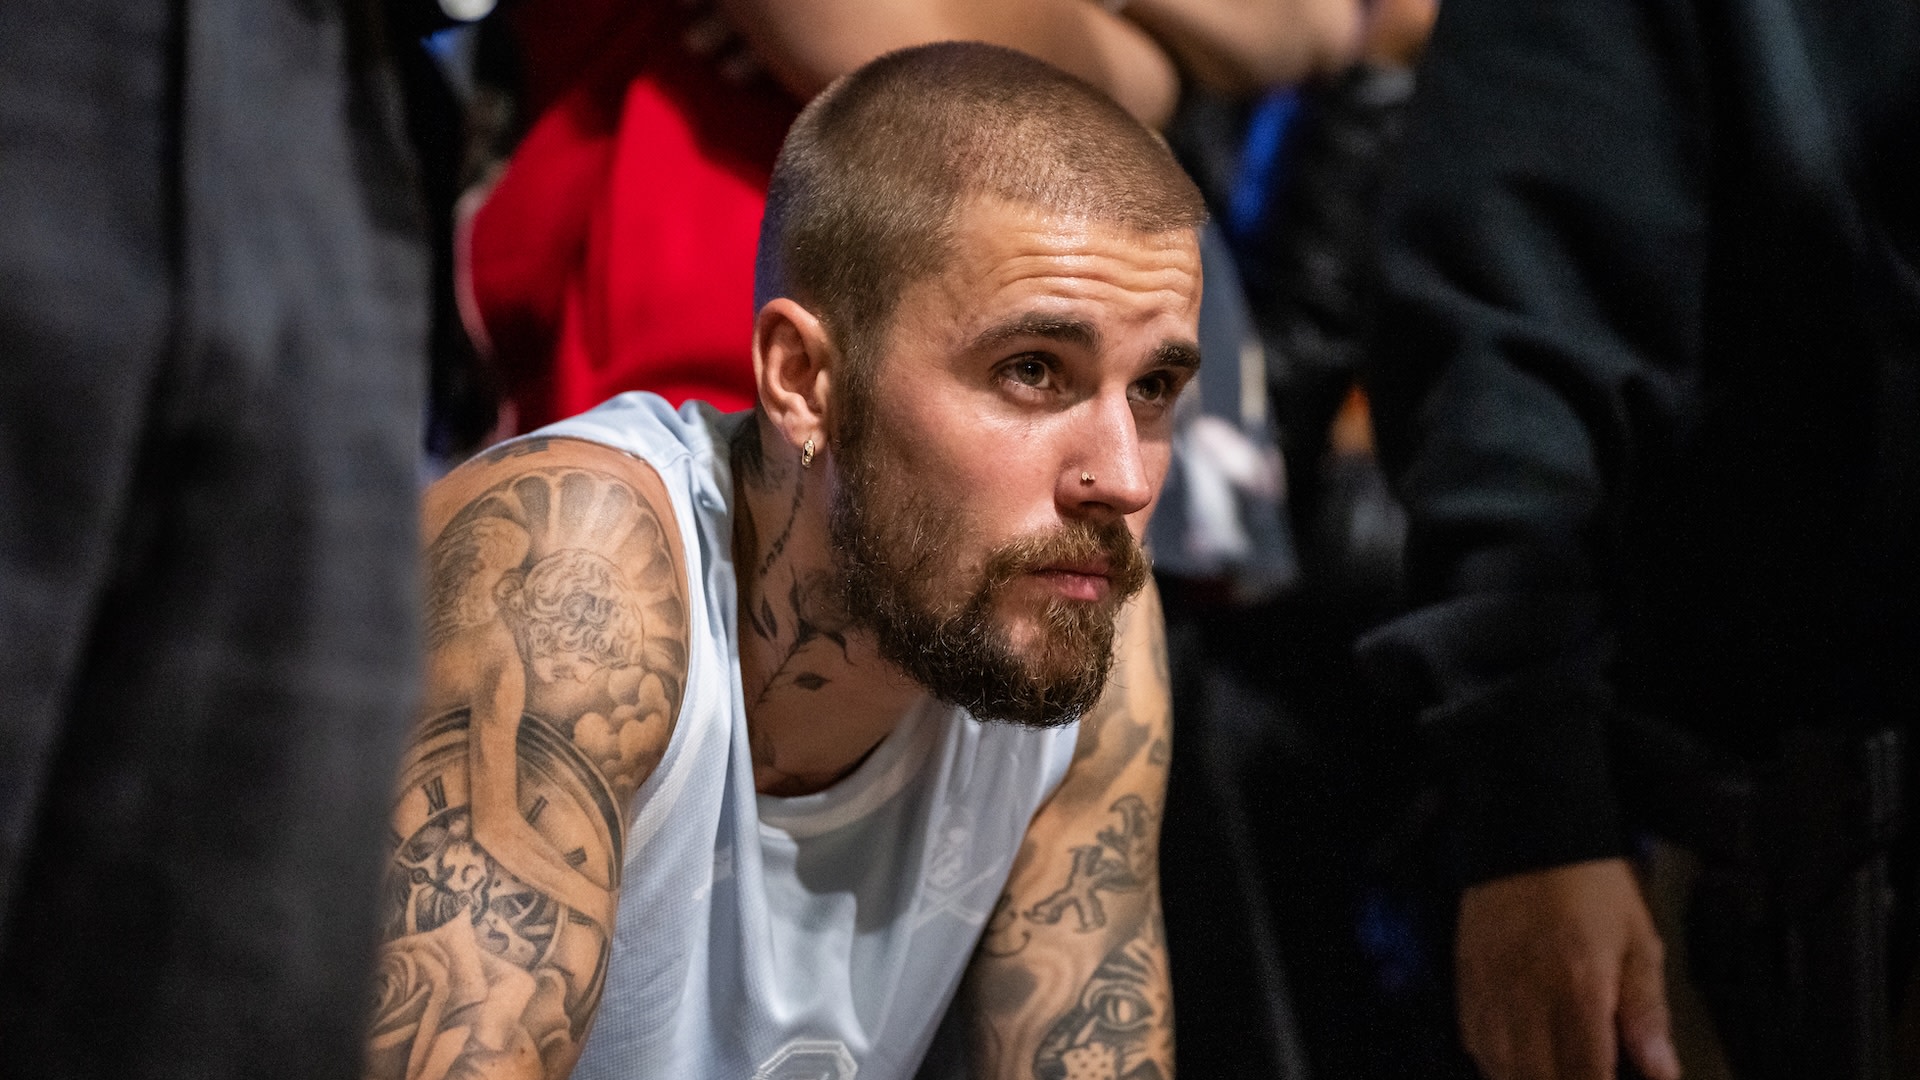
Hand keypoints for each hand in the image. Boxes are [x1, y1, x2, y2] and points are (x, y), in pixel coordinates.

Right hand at [1456, 857, 1681, 1079]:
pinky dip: (1495, 1063)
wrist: (1528, 832)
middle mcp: (1528, 996)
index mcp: (1579, 988)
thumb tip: (1662, 1072)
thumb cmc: (1592, 886)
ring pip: (1500, 1069)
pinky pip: (1474, 1041)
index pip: (1587, 1075)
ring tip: (1553, 1072)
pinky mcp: (1467, 978)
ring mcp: (1490, 989)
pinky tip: (1518, 1063)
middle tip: (1584, 1075)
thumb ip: (1648, 1012)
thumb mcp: (1638, 940)